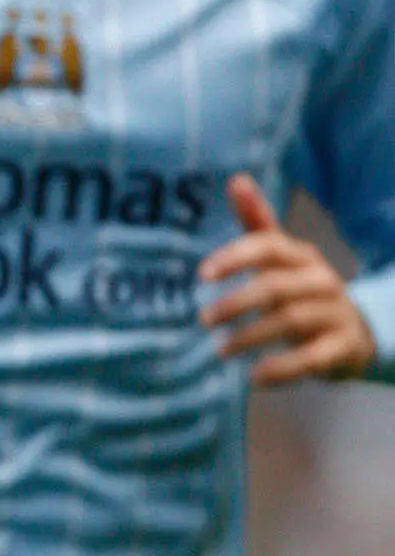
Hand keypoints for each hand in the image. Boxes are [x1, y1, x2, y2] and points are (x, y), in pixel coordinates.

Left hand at [198, 173, 374, 385]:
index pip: (267, 246)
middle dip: (236, 303)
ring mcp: (335, 313)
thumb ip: (256, 221)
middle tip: (202, 319)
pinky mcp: (343, 346)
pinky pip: (314, 358)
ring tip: (218, 351)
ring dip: (251, 337)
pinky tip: (255, 377)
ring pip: (291, 322)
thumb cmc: (300, 286)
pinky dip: (284, 369)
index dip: (235, 257)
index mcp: (300, 254)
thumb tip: (236, 178)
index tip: (202, 274)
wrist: (355, 328)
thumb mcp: (279, 255)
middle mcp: (320, 279)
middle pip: (275, 287)